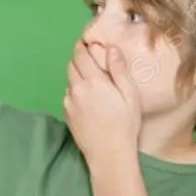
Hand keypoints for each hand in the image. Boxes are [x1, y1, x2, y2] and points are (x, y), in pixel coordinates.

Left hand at [63, 41, 142, 164]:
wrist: (109, 153)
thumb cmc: (124, 124)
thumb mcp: (129, 94)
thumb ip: (119, 69)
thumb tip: (111, 48)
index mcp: (92, 81)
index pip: (80, 55)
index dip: (82, 46)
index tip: (86, 42)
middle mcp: (76, 89)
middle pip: (71, 65)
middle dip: (78, 58)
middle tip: (90, 58)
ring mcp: (69, 103)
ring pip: (69, 80)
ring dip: (77, 75)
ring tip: (92, 81)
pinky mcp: (66, 114)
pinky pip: (68, 96)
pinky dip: (75, 91)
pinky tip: (89, 99)